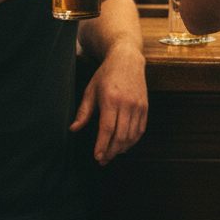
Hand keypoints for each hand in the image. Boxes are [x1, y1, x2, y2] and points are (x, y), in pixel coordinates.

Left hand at [70, 46, 147, 164]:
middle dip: (111, 151)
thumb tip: (74, 129)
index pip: (107, 129)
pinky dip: (133, 140)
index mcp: (111, 99)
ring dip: (122, 148)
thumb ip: (83, 111)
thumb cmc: (106, 74)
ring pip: (132, 134)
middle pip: (121, 135)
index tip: (97, 157)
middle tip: (103, 160)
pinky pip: (141, 129)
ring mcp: (138, 105)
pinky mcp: (145, 106)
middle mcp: (127, 104)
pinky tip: (125, 144)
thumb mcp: (90, 90)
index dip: (102, 146)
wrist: (127, 59)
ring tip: (112, 154)